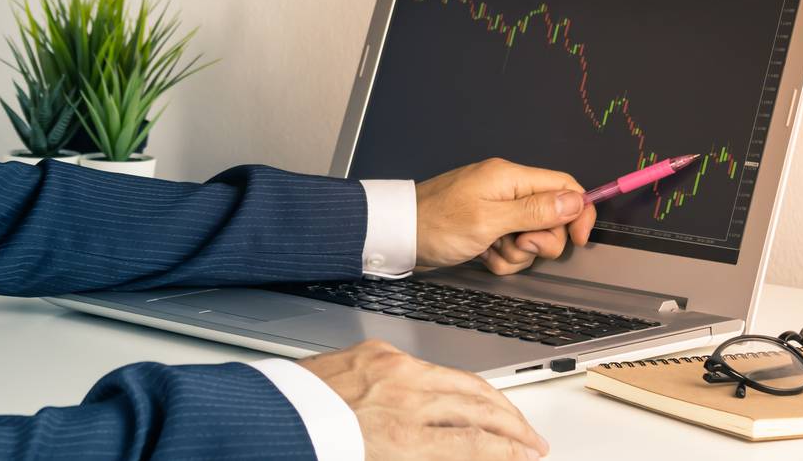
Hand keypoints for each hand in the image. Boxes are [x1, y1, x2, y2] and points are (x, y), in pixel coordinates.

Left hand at [299, 339, 548, 459]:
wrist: (269, 417)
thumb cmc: (318, 447)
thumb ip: (427, 456)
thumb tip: (463, 452)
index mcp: (403, 441)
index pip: (478, 445)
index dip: (510, 453)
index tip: (528, 458)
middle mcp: (404, 401)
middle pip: (479, 408)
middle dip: (514, 426)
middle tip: (533, 442)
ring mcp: (392, 370)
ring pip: (460, 380)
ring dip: (493, 400)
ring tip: (512, 417)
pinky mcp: (377, 352)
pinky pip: (425, 364)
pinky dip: (451, 380)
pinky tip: (464, 391)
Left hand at [414, 158, 596, 273]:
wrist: (399, 236)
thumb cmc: (436, 224)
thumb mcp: (490, 220)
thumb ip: (534, 211)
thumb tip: (574, 200)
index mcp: (510, 178)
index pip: (563, 186)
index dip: (578, 212)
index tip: (579, 239)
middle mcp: (506, 191)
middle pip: (551, 217)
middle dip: (540, 241)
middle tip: (515, 244)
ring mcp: (496, 211)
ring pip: (531, 238)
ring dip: (517, 254)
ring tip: (491, 250)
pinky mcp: (487, 230)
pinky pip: (511, 248)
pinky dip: (501, 258)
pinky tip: (482, 256)